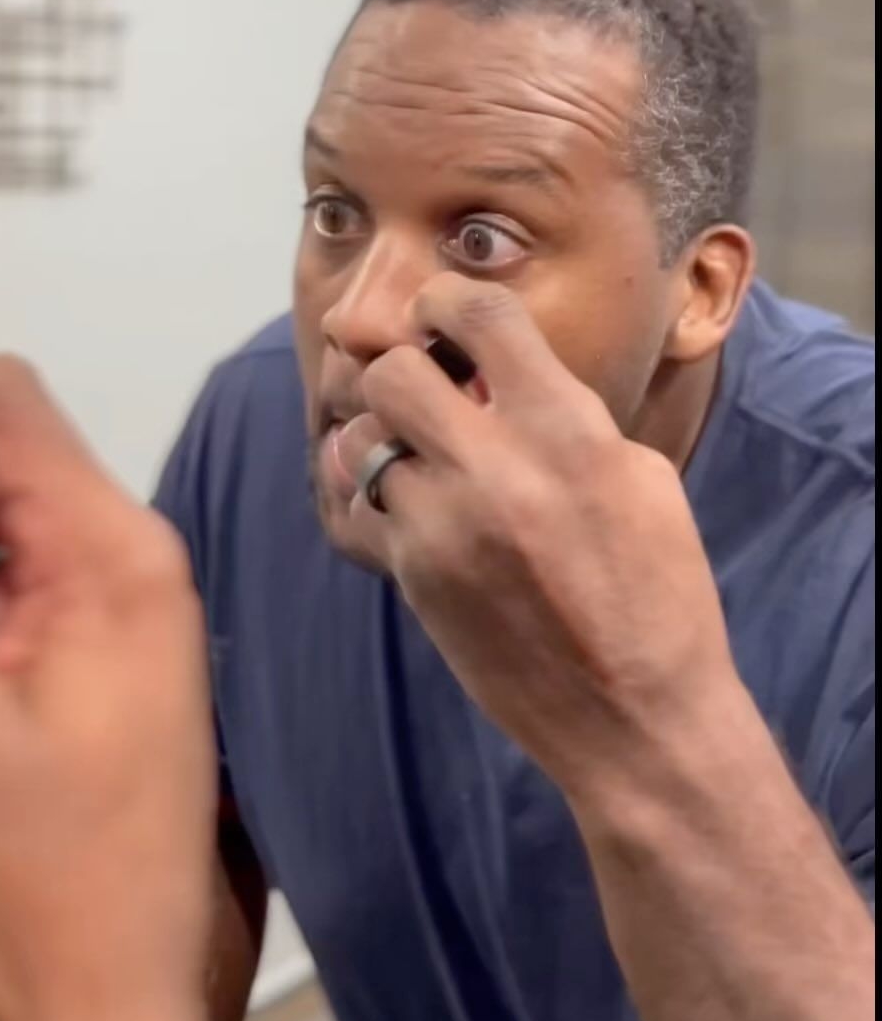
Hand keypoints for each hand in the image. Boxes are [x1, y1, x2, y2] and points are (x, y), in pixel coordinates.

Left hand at [336, 276, 738, 808]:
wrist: (635, 719)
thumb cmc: (658, 592)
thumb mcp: (640, 477)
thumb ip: (566, 415)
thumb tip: (500, 375)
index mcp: (567, 429)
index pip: (476, 313)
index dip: (448, 302)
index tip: (444, 316)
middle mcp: (496, 468)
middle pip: (392, 371)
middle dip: (405, 372)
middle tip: (428, 391)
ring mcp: (443, 526)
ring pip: (363, 441)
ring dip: (385, 438)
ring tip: (420, 456)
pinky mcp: (412, 578)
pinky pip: (361, 507)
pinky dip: (378, 498)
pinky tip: (414, 509)